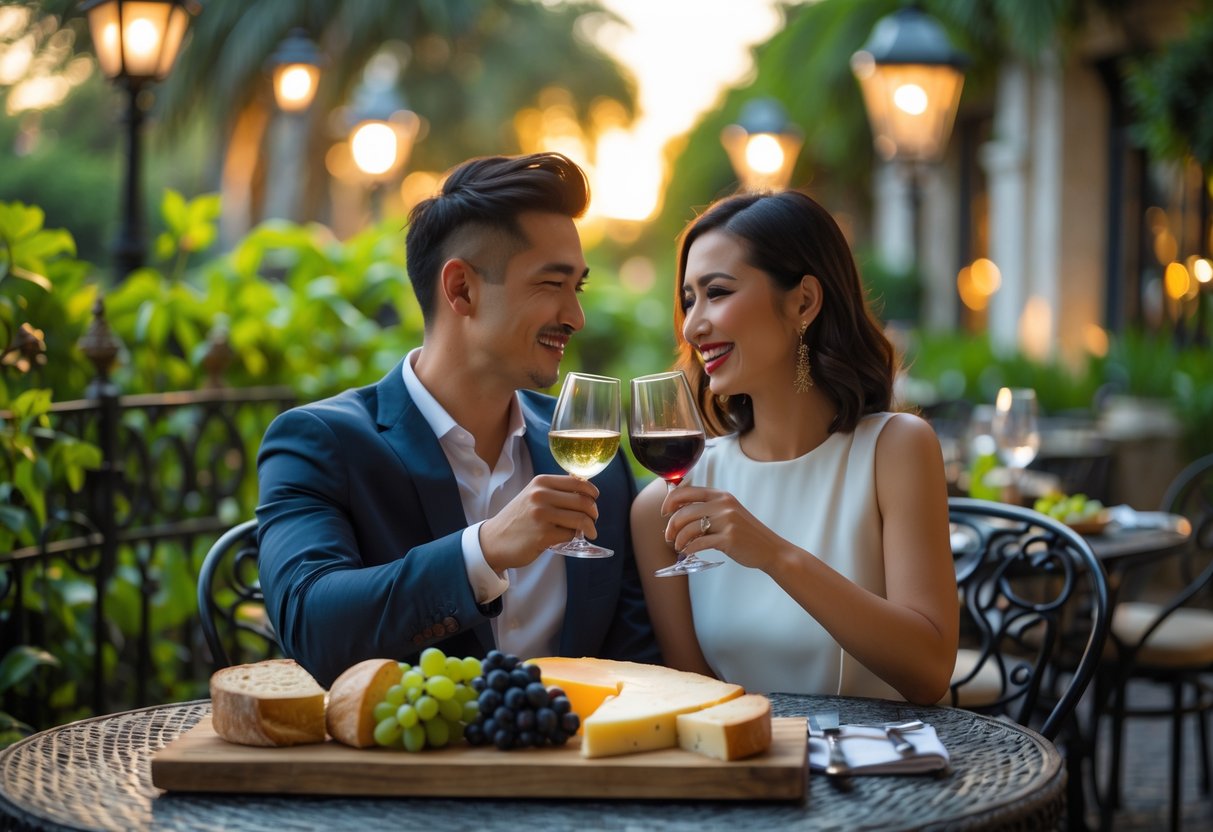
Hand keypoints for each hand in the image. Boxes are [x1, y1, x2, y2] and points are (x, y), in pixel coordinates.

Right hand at [480, 475, 599, 570]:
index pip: (578, 483)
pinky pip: (570, 535)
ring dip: (589, 527)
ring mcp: (542, 515)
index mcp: (541, 482)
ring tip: (589, 532)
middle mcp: (541, 496)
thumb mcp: (532, 496)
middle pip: (583, 502)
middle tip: (593, 520)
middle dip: (593, 512)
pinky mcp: (543, 535)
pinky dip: (572, 537)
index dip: (592, 492)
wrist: (493, 540)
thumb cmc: (518, 519)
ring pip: (580, 519)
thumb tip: (585, 490)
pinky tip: (566, 538)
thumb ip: (555, 491)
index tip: (595, 500)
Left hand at [660, 485, 783, 570]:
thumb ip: (708, 509)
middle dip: (671, 526)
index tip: (664, 513)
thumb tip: (677, 512)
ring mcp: (727, 521)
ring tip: (679, 547)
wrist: (770, 549)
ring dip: (679, 540)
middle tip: (669, 537)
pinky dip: (689, 548)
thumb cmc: (746, 533)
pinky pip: (699, 543)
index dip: (670, 501)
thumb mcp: (729, 512)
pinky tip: (688, 552)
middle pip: (684, 511)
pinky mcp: (729, 539)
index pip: (687, 491)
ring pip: (689, 528)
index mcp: (721, 496)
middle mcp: (723, 505)